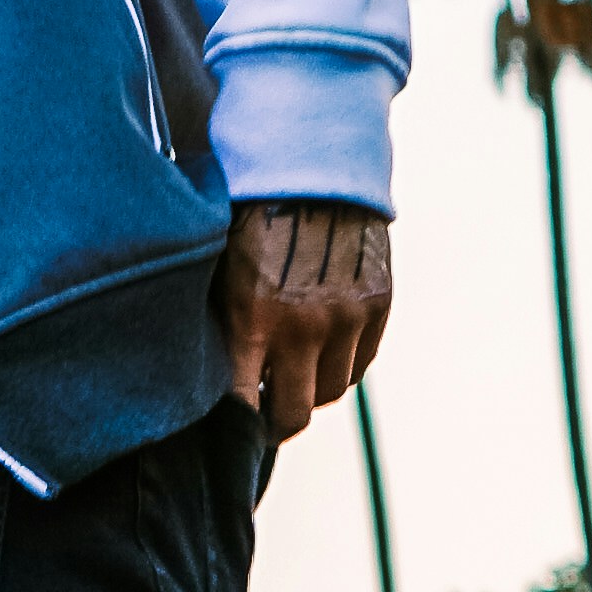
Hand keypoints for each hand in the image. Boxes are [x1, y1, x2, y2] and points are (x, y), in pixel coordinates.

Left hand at [219, 197, 392, 446]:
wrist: (311, 164)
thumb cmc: (250, 214)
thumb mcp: (219, 270)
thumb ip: (222, 326)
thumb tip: (214, 377)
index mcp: (254, 320)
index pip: (246, 406)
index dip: (240, 425)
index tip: (236, 427)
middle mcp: (304, 328)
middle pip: (296, 413)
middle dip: (278, 422)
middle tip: (268, 417)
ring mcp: (346, 318)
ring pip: (333, 390)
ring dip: (312, 389)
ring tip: (297, 374)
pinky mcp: (377, 305)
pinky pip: (362, 360)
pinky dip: (344, 363)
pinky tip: (325, 349)